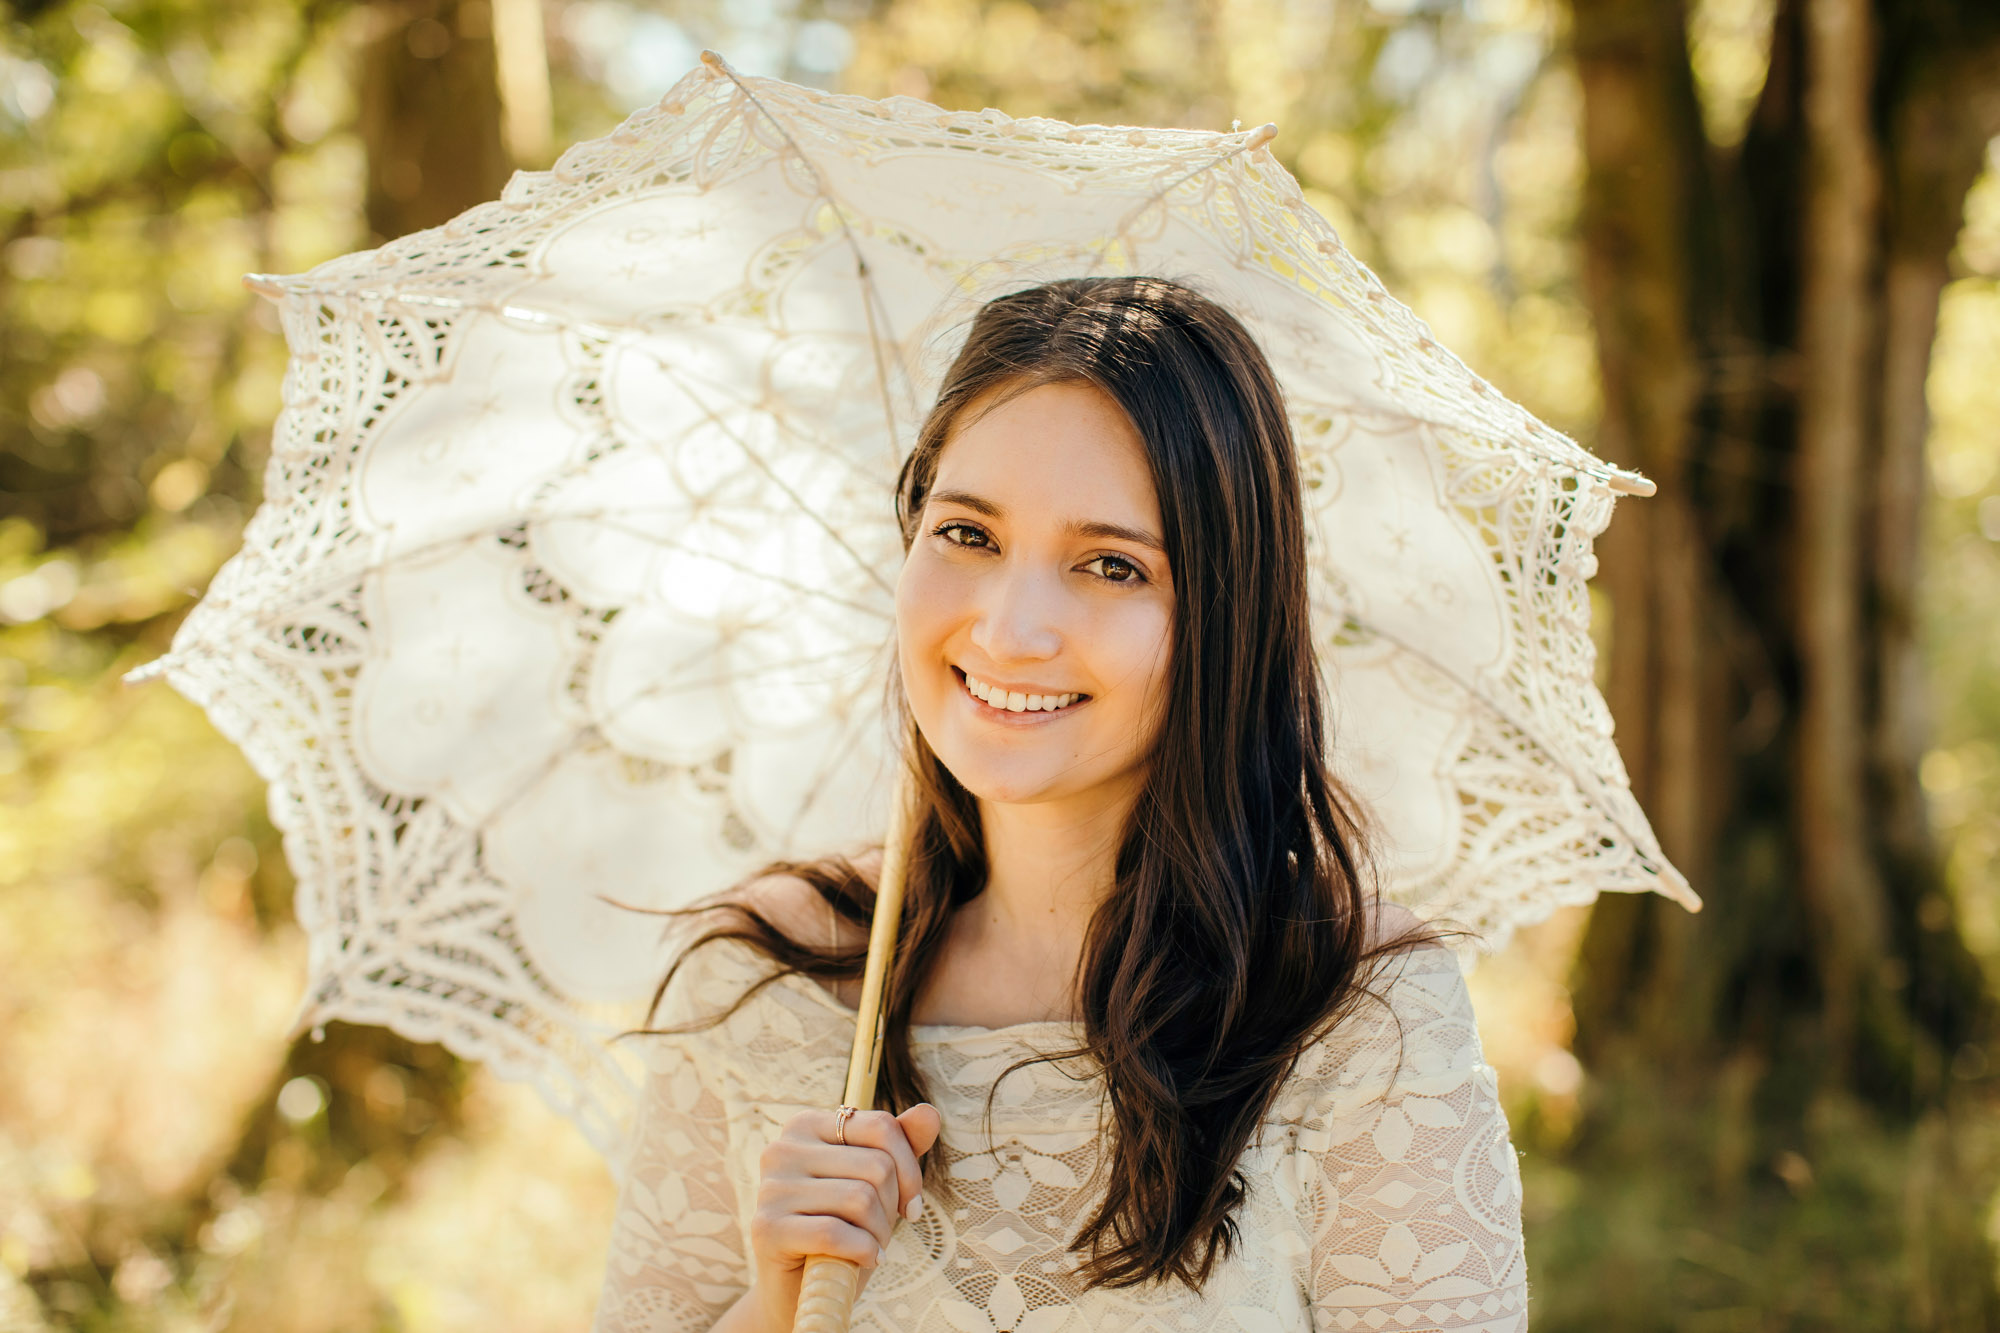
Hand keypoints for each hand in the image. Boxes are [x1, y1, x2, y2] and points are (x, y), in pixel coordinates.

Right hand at [740, 1103, 942, 1332]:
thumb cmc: (844, 1231)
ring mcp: (771, 1187)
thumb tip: (929, 1112)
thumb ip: (900, 1146)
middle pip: (876, 1165)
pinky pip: (836, 1232)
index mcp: (807, 1126)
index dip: (910, 1170)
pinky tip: (864, 1260)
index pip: (881, 1127)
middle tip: (879, 1231)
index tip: (912, 1204)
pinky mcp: (766, 1228)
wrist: (802, 1292)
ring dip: (879, 1234)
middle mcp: (783, 1148)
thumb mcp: (876, 1185)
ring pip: (861, 1198)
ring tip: (869, 1247)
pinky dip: (862, 1251)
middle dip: (892, 1207)